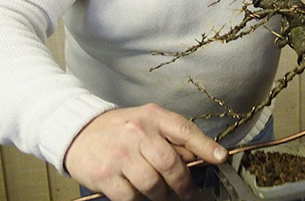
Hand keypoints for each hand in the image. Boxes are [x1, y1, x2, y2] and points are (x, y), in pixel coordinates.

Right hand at [64, 104, 227, 200]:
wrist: (78, 132)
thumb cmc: (119, 129)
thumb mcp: (147, 122)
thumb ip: (171, 137)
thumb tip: (200, 155)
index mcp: (153, 117)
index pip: (185, 131)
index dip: (206, 146)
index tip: (221, 158)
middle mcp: (138, 133)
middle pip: (171, 164)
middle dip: (184, 183)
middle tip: (189, 193)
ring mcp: (121, 154)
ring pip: (153, 184)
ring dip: (163, 195)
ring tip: (165, 196)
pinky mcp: (105, 175)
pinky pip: (131, 197)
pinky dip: (140, 200)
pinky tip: (141, 195)